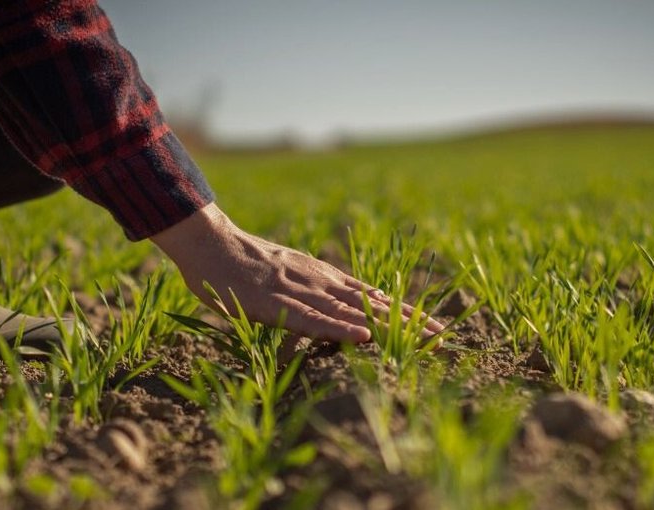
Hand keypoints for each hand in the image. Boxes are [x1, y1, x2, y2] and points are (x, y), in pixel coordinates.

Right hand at [152, 203, 443, 341]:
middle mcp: (320, 280)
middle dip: (409, 320)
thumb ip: (306, 297)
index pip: (372, 296)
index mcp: (323, 277)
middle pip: (372, 302)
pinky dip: (340, 328)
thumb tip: (322, 314)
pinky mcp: (278, 302)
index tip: (433, 325)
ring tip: (420, 337)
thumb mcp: (283, 280)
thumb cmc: (239, 267)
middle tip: (443, 335)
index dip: (404, 311)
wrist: (210, 244)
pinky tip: (363, 336)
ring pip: (351, 310)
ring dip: (388, 325)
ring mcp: (301, 290)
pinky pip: (313, 319)